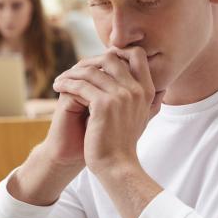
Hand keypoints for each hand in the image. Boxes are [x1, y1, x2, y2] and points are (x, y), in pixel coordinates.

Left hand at [52, 47, 164, 175]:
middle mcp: (136, 90)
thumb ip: (148, 101)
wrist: (118, 166)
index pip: (137, 54)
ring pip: (91, 70)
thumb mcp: (142, 119)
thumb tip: (160, 89)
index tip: (99, 61)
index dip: (118, 51)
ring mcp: (121, 96)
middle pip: (111, 57)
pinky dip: (66, 83)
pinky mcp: (103, 104)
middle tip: (74, 70)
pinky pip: (80, 84)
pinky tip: (57, 87)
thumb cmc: (124, 144)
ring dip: (72, 72)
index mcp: (147, 90)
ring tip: (60, 80)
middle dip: (89, 60)